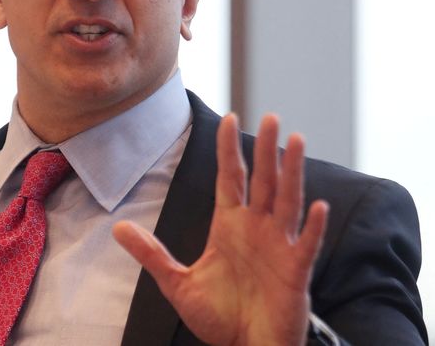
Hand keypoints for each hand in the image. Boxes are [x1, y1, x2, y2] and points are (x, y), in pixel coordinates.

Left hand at [113, 113, 328, 345]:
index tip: (228, 117)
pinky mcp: (295, 272)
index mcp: (230, 225)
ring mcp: (279, 247)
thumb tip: (118, 228)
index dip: (228, 149)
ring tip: (295, 141)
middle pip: (263, 180)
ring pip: (288, 201)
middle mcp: (257, 228)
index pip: (232, 178)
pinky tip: (316, 205)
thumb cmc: (218, 317)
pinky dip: (312, 227)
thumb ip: (152, 254)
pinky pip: (306, 245)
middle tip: (270, 117)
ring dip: (292, 172)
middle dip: (265, 149)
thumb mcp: (177, 283)